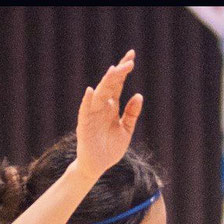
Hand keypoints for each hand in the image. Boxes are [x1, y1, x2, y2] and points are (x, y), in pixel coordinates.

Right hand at [74, 52, 143, 181]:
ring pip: (99, 94)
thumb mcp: (126, 130)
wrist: (97, 167)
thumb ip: (132, 114)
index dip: (124, 70)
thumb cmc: (110, 149)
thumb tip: (139, 95)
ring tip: (114, 70)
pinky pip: (85, 111)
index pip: (118, 83)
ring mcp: (92, 114)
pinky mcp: (84, 125)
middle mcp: (102, 106)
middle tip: (129, 62)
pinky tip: (91, 91)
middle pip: (110, 85)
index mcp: (112, 106)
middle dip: (119, 73)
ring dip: (106, 82)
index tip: (132, 56)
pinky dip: (87, 101)